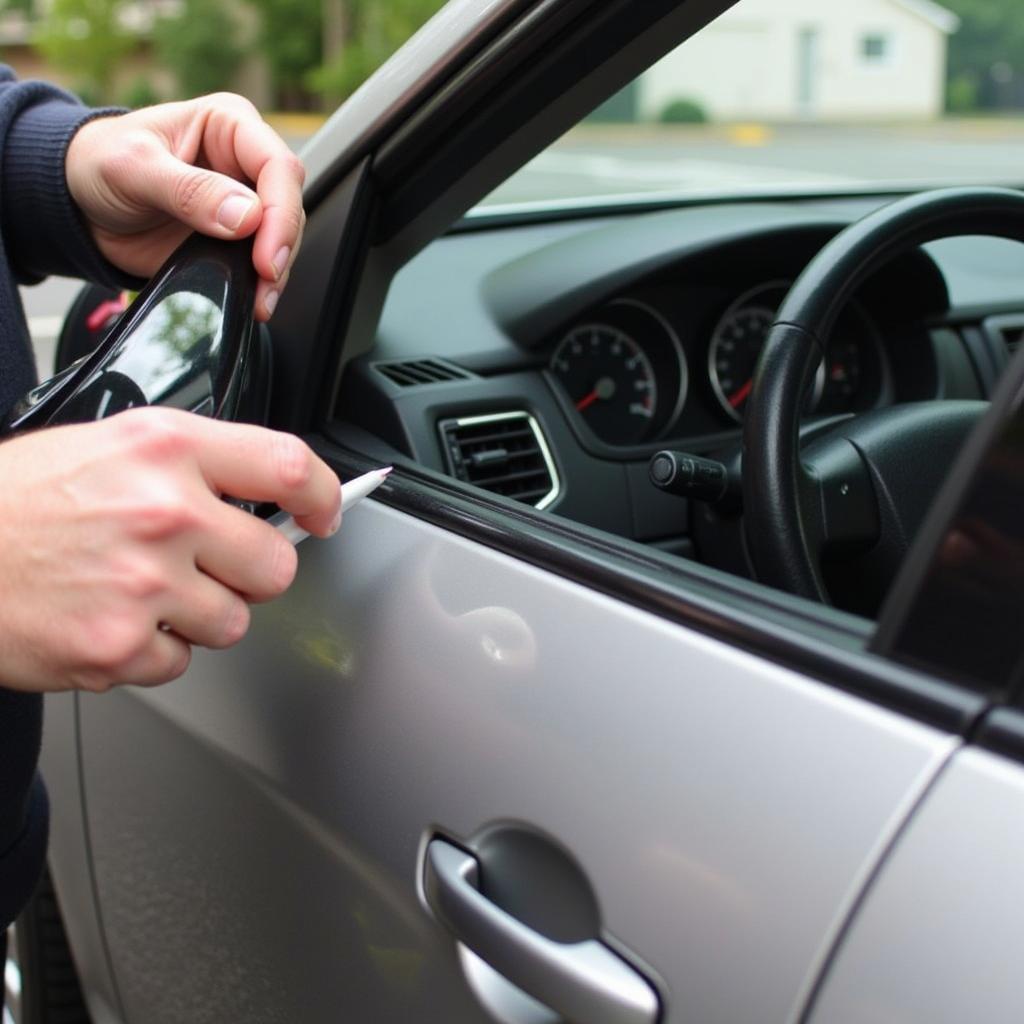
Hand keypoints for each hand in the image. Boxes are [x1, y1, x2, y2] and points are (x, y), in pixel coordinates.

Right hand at [0, 408, 339, 692]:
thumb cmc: (17, 500)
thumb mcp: (111, 447)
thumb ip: (194, 466)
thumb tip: (267, 495)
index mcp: (165, 449)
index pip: (289, 465)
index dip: (325, 494)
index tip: (326, 513)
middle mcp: (164, 512)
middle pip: (277, 565)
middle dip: (250, 572)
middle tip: (203, 564)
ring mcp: (144, 584)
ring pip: (233, 622)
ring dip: (198, 616)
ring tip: (139, 590)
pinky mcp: (119, 646)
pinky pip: (180, 663)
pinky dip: (151, 650)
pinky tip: (110, 618)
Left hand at [65, 94, 305, 320]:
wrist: (80, 205)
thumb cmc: (99, 164)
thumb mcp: (133, 167)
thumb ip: (189, 190)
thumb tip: (246, 216)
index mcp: (228, 126)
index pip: (277, 166)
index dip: (280, 212)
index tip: (265, 254)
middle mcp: (244, 163)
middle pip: (290, 204)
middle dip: (282, 246)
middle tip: (265, 279)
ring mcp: (244, 204)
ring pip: (283, 238)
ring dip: (276, 274)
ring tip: (261, 300)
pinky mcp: (236, 240)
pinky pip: (262, 263)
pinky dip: (262, 285)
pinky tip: (255, 300)